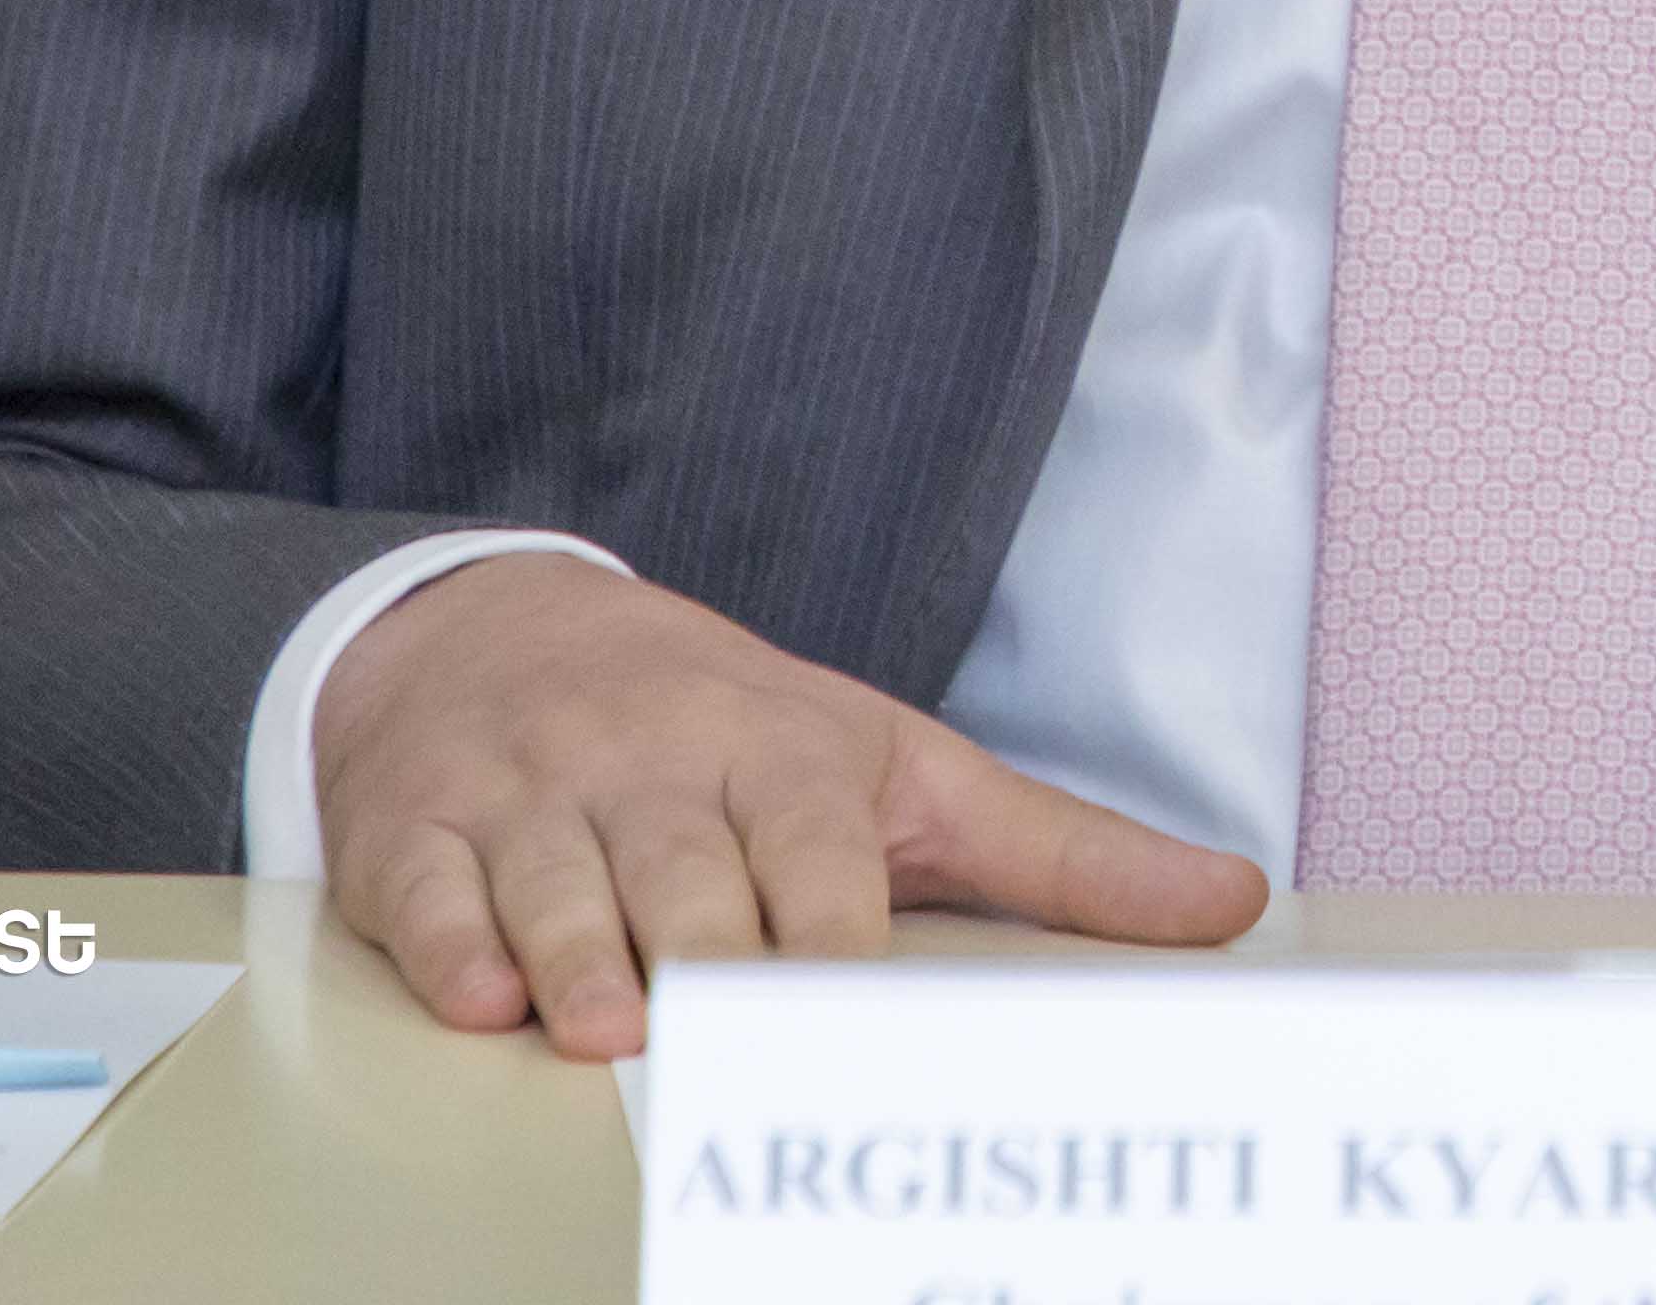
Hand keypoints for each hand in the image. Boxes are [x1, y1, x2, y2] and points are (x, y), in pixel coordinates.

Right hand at [313, 552, 1267, 1055]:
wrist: (498, 621)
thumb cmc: (728, 727)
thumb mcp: (901, 766)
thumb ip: (1061, 850)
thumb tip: (1238, 903)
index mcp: (785, 750)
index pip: (818, 846)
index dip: (833, 926)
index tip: (854, 999)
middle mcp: (655, 763)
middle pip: (687, 876)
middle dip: (707, 952)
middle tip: (733, 1030)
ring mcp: (532, 793)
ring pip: (559, 882)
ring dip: (579, 960)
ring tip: (607, 1034)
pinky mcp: (417, 825)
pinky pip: (431, 889)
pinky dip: (451, 943)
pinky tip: (480, 994)